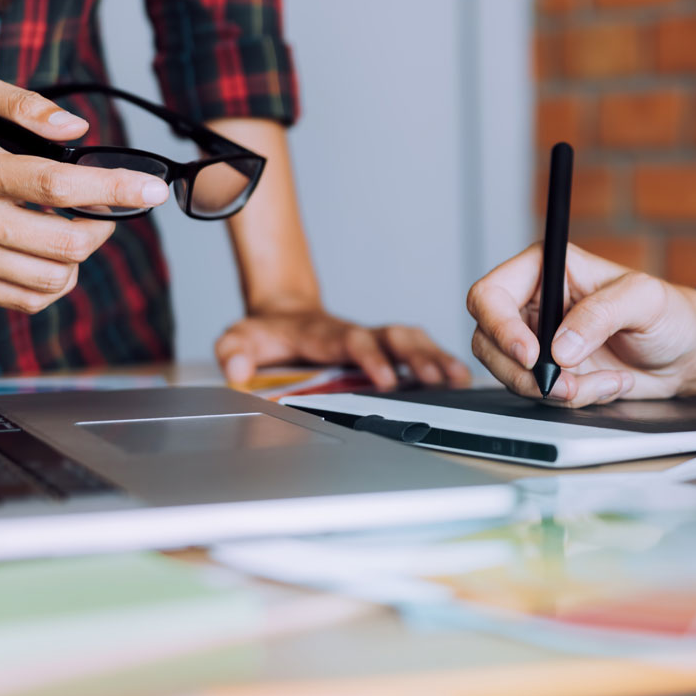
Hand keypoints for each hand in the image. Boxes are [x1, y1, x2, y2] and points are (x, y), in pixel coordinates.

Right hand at [0, 73, 168, 312]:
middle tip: (107, 211)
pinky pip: (25, 301)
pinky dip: (54, 284)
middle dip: (102, 227)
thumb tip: (77, 130)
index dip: (115, 188)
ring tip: (78, 231)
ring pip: (51, 279)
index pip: (59, 186)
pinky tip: (54, 257)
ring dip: (80, 258)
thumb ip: (24, 105)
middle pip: (65, 242)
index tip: (152, 189)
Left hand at [216, 307, 472, 389]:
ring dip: (436, 357)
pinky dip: (441, 360)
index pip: (353, 341)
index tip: (387, 379)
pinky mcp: (385, 347)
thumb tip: (237, 368)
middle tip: (436, 379)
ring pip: (413, 340)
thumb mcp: (240, 338)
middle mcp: (356, 332)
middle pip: (394, 336)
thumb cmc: (267, 333)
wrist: (283, 316)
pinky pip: (419, 349)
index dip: (372, 358)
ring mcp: (374, 338)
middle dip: (417, 356)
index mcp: (325, 333)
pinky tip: (459, 378)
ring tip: (458, 379)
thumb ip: (235, 350)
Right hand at [466, 242, 695, 406]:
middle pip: (488, 340)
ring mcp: (539, 341)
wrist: (687, 355)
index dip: (500, 327)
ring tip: (601, 382)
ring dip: (553, 390)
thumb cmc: (670, 313)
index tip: (531, 354)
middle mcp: (535, 303)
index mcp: (546, 268)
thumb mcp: (644, 300)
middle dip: (524, 371)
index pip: (491, 294)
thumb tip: (560, 346)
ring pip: (510, 373)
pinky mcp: (551, 372)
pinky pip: (539, 394)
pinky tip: (607, 384)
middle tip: (564, 384)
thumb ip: (601, 314)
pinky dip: (573, 399)